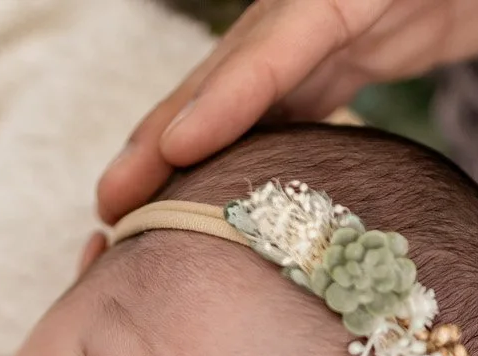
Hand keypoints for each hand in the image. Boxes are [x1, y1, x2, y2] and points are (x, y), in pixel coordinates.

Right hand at [97, 0, 477, 223]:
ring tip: (130, 213)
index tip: (178, 143)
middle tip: (111, 202)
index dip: (233, 87)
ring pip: (251, 87)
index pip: (295, 29)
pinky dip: (243, 144)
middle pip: (243, 60)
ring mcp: (350, 20)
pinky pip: (288, 98)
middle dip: (172, 126)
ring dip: (187, 145)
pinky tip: (211, 199)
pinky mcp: (365, 43)